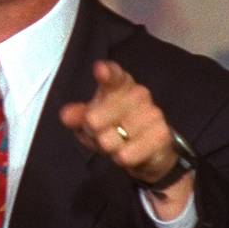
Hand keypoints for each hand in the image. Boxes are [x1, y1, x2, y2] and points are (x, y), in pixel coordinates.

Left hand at [60, 60, 192, 218]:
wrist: (147, 152)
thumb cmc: (113, 127)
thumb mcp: (90, 122)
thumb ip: (77, 116)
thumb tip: (66, 115)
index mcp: (119, 84)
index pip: (114, 75)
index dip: (107, 73)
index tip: (100, 70)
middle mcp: (138, 94)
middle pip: (102, 114)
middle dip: (93, 129)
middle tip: (96, 132)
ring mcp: (153, 113)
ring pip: (114, 137)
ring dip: (108, 146)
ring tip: (116, 144)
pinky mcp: (161, 135)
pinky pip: (129, 152)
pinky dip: (123, 157)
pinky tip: (127, 153)